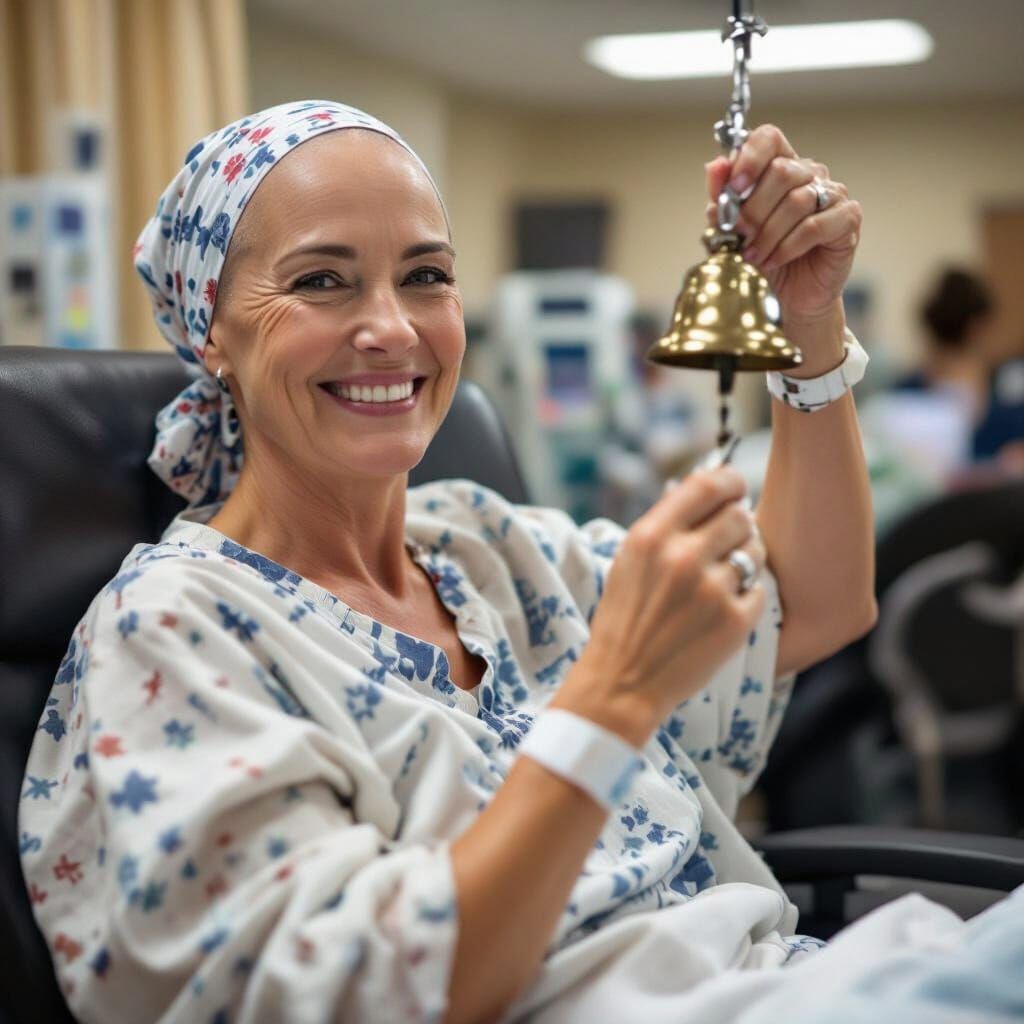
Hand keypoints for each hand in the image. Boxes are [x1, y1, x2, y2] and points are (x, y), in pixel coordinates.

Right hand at [555, 467, 765, 744]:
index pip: (707, 485)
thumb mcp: (629, 561)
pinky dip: (745, 599)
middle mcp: (682, 557)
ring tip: (720, 581)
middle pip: (740, 515)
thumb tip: (709, 491)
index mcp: (651, 536)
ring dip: (745, 561)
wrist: (622, 682)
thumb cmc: (625, 620)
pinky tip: (719, 612)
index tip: (734, 489)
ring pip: (755, 552)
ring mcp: (712, 590)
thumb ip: (666, 525)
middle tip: (728, 542)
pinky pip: (759, 591)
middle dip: (739, 525)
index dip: (729, 482)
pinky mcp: (735, 622)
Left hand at [704, 124, 861, 325]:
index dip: (749, 158)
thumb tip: (714, 166)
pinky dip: (787, 246)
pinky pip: (814, 226)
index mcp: (781, 166)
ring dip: (768, 234)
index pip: (769, 139)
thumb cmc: (762, 258)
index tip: (733, 188)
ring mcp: (833, 194)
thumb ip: (722, 199)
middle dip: (753, 209)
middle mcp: (810, 173)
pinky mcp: (847, 219)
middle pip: (781, 171)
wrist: (788, 296)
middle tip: (739, 236)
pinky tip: (773, 260)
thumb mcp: (732, 230)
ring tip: (752, 256)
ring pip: (797, 201)